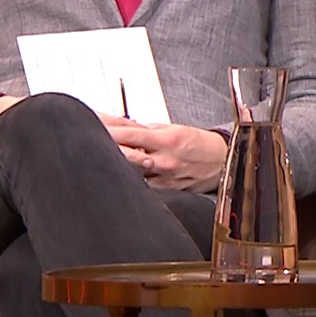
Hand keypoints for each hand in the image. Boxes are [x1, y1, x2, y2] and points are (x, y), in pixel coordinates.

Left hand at [99, 115, 229, 191]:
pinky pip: (145, 186)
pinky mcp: (167, 191)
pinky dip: (136, 179)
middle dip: (109, 149)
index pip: (129, 135)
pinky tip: (128, 176)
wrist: (224, 162)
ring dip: (121, 166)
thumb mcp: (175, 129)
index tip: (93, 125)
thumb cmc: (200, 144)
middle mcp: (165, 160)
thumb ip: (149, 130)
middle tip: (92, 142)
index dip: (109, 130)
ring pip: (134, 174)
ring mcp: (165, 178)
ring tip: (108, 159)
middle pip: (127, 156)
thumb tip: (125, 127)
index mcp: (167, 140)